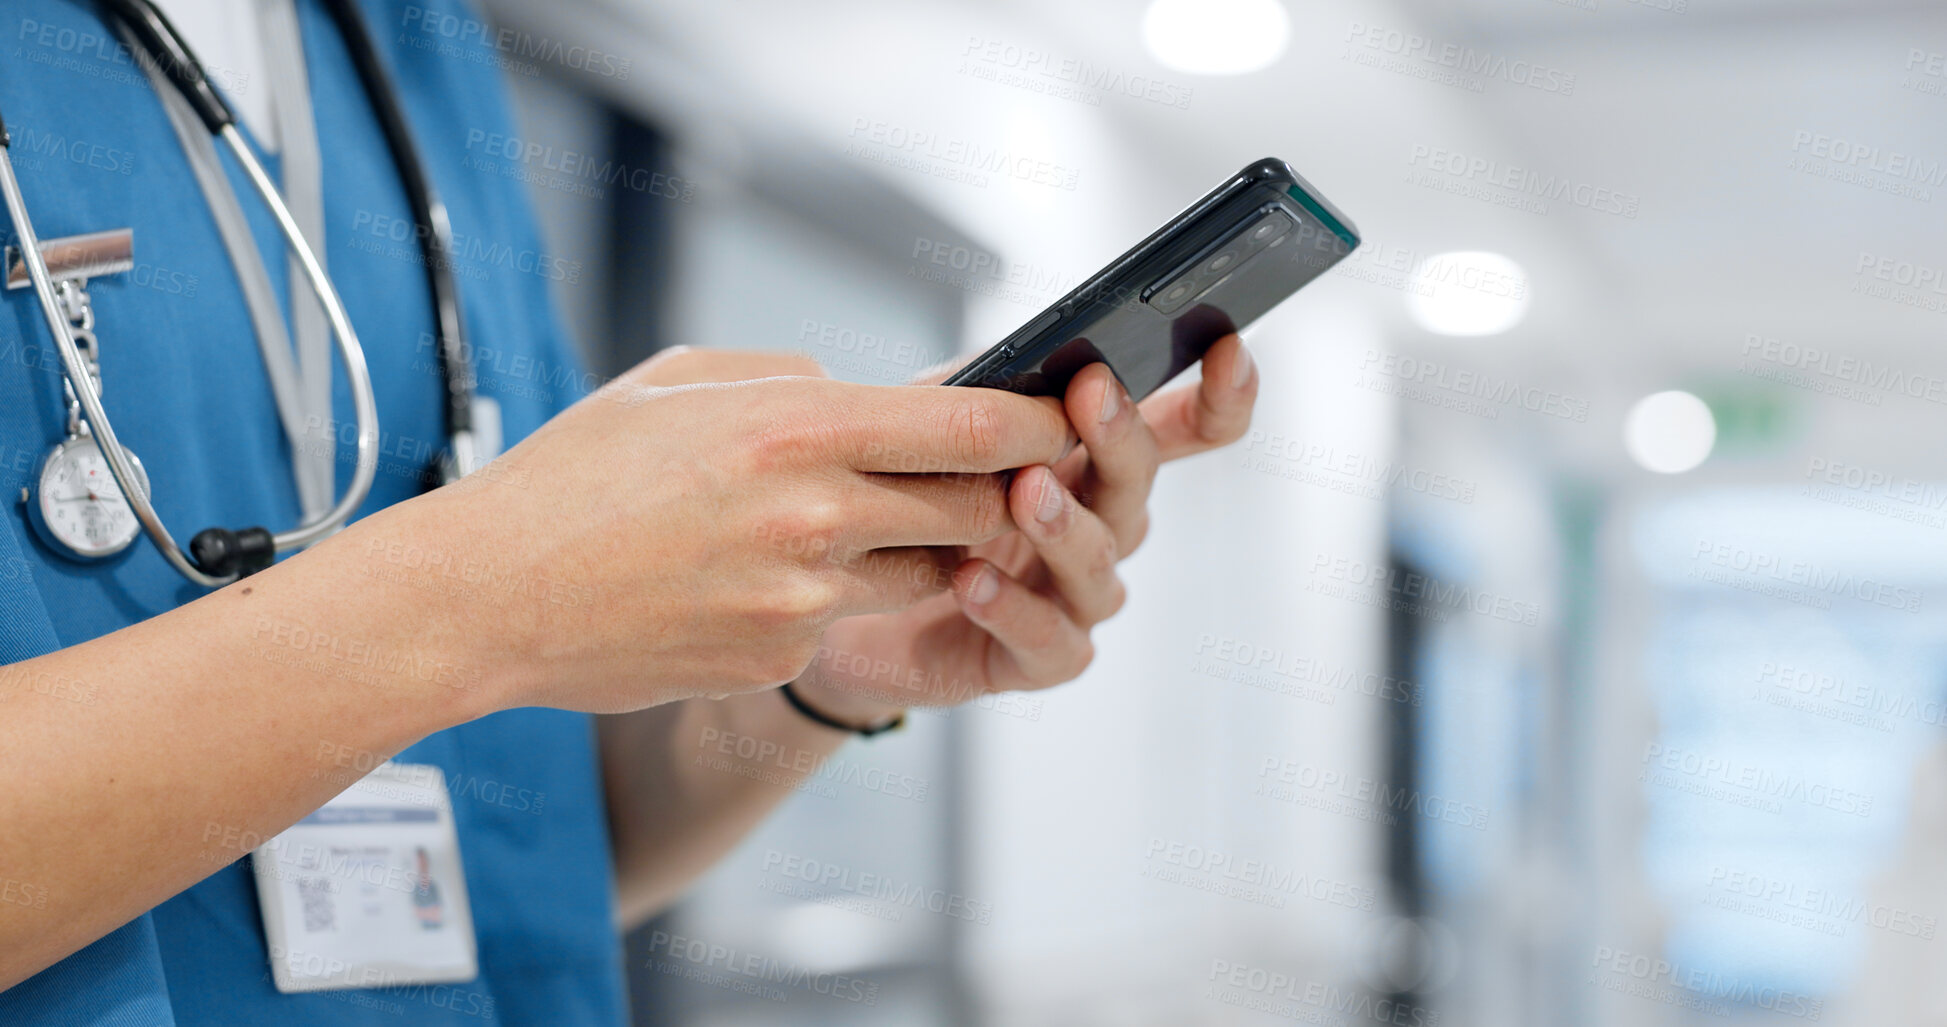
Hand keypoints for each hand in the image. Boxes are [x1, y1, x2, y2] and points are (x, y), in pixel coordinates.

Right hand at [368, 346, 1072, 713]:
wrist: (486, 596)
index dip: (1033, 426)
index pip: (970, 429)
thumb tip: (876, 392)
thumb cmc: (575, 475)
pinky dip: (825, 601)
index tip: (1056, 419)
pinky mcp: (777, 660)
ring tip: (845, 523)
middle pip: (974, 510)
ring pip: (923, 574)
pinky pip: (842, 625)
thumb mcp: (682, 383)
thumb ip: (794, 377)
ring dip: (916, 550)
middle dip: (995, 496)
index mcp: (796, 427)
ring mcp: (801, 602)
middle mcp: (814, 517)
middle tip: (981, 479)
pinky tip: (747, 581)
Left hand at [790, 335, 1259, 723]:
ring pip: (1099, 566)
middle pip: (1137, 485)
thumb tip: (1034, 350)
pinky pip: (1048, 641)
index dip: (1218, 396)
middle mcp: (1097, 528)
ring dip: (1065, 526)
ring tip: (1024, 493)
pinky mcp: (1031, 660)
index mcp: (1090, 463)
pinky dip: (1012, 610)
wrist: (832, 603)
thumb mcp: (935, 427)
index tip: (1229, 350)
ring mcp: (1069, 598)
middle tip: (1091, 395)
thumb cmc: (898, 503)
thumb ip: (988, 392)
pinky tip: (972, 581)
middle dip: (1120, 438)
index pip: (1181, 430)